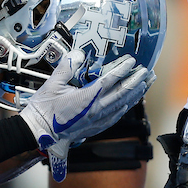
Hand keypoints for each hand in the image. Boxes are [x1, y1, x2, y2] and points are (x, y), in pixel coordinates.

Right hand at [19, 53, 150, 180]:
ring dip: (136, 94)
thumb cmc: (44, 110)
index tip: (132, 61)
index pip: (110, 81)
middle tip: (148, 72)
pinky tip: (130, 102)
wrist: (39, 133)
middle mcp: (96, 110)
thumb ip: (67, 67)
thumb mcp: (53, 83)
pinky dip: (125, 107)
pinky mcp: (95, 127)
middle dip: (137, 82)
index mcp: (87, 98)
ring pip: (122, 106)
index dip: (123, 70)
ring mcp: (97, 120)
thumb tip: (77, 54)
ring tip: (146, 84)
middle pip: (123, 94)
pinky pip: (116, 116)